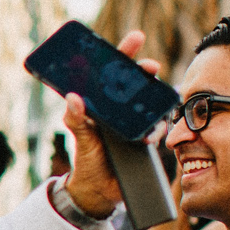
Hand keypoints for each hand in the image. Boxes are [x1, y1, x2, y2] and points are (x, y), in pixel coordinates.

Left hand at [61, 29, 161, 218]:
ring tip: (147, 108)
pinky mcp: (146, 140)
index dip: (125, 54)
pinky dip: (155, 131)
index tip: (136, 38)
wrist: (97, 191)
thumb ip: (75, 118)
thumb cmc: (86, 159)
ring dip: (153, 104)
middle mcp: (122, 111)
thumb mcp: (78, 137)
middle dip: (146, 72)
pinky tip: (148, 137)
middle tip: (151, 67)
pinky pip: (157, 130)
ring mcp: (136, 124)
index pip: (114, 73)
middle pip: (138, 84)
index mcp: (104, 103)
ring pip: (151, 106)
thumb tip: (73, 98)